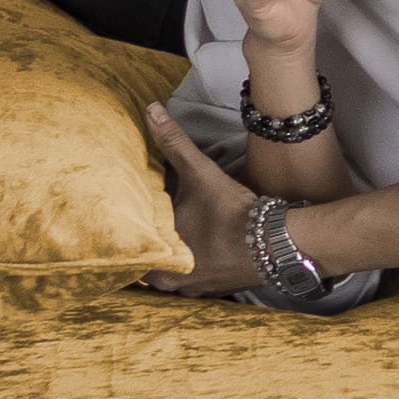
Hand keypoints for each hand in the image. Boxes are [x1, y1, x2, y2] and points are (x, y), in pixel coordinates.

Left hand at [143, 105, 263, 296]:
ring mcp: (193, 287)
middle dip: (146, 248)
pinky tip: (194, 253)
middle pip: (147, 266)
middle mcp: (171, 278)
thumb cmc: (230, 211)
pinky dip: (189, 267)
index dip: (126, 234)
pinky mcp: (213, 289)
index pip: (128, 249)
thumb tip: (151, 110)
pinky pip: (191, 280)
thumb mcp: (200, 173)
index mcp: (159, 253)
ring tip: (164, 240)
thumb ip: (173, 142)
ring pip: (169, 276)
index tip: (122, 220)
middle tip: (141, 230)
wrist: (276, 242)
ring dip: (167, 260)